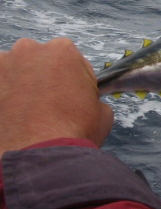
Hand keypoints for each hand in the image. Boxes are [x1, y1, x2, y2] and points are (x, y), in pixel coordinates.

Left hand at [0, 38, 113, 157]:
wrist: (41, 157)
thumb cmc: (74, 131)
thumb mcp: (102, 111)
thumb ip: (93, 98)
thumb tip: (87, 103)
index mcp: (63, 51)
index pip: (70, 60)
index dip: (72, 79)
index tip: (70, 96)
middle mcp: (30, 51)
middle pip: (37, 60)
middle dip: (41, 77)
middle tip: (46, 104)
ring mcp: (2, 66)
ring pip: (11, 70)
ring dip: (17, 84)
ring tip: (24, 112)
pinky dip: (2, 99)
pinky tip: (10, 117)